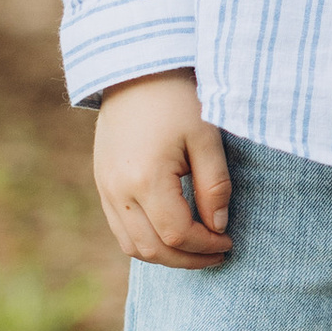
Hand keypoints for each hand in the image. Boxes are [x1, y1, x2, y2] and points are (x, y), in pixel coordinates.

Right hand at [93, 69, 232, 267]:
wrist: (135, 71)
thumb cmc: (177, 99)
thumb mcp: (206, 137)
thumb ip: (215, 186)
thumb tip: (218, 227)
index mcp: (145, 178)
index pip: (177, 234)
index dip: (206, 245)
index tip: (229, 241)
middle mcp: (118, 190)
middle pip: (153, 249)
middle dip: (188, 259)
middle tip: (218, 253)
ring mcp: (105, 188)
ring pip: (132, 246)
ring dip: (166, 255)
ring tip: (197, 248)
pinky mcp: (102, 183)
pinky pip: (120, 229)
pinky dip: (146, 241)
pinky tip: (172, 233)